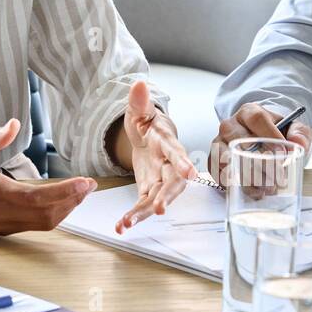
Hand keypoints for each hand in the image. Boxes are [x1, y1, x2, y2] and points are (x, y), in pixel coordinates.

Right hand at [0, 119, 96, 234]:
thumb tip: (14, 125)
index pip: (35, 197)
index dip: (64, 192)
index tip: (84, 182)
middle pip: (45, 214)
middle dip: (72, 200)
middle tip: (89, 185)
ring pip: (42, 223)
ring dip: (66, 208)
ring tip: (80, 192)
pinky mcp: (2, 228)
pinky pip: (34, 225)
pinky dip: (53, 213)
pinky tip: (62, 200)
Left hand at [114, 81, 197, 232]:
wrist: (150, 137)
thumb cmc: (149, 123)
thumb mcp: (140, 110)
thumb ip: (139, 101)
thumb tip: (139, 84)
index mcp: (167, 143)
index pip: (178, 153)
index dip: (184, 163)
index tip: (190, 174)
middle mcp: (169, 165)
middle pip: (173, 183)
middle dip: (167, 196)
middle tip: (159, 209)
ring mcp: (160, 179)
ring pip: (158, 198)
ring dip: (144, 212)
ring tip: (127, 223)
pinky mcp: (150, 189)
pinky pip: (144, 205)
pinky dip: (134, 216)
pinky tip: (121, 226)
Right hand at [208, 103, 311, 182]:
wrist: (260, 138)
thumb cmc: (275, 132)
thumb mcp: (292, 128)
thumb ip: (300, 133)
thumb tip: (298, 143)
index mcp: (249, 112)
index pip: (257, 120)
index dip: (270, 136)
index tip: (284, 153)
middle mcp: (230, 125)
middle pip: (239, 141)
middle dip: (260, 163)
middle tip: (278, 178)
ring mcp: (219, 142)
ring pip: (226, 159)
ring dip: (247, 177)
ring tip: (266, 189)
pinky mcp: (213, 159)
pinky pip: (218, 172)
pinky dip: (235, 185)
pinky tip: (253, 191)